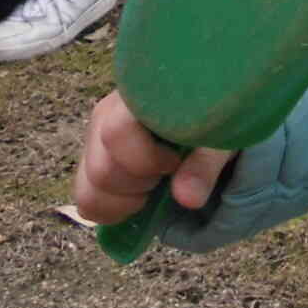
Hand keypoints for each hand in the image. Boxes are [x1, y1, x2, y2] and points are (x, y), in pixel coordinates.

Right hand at [73, 89, 236, 222]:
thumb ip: (206, 163)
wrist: (207, 110)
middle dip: (138, 185)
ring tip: (155, 184)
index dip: (146, 160)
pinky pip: (86, 201)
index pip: (116, 133)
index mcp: (135, 97)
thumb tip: (187, 199)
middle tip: (169, 173)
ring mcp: (94, 140)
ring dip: (124, 201)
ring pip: (88, 191)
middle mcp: (105, 116)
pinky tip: (140, 196)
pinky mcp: (92, 162)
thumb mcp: (220, 134)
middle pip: (101, 171)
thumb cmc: (213, 115)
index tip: (175, 161)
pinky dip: (113, 209)